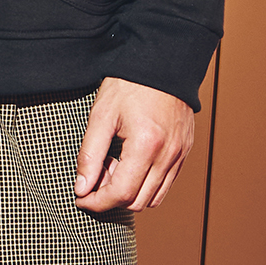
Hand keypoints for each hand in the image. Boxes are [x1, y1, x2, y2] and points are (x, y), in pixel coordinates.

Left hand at [74, 78, 193, 214]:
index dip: (96, 202)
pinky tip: (131, 163)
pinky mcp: (184, 151)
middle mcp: (167, 154)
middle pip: (137, 202)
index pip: (120, 194)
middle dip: (111, 198)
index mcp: (146, 145)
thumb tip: (82, 188)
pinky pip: (166, 183)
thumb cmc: (130, 84)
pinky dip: (146, 184)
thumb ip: (89, 155)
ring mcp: (179, 154)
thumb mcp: (101, 116)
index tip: (81, 198)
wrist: (161, 62)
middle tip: (96, 175)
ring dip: (130, 193)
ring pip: (154, 198)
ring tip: (114, 167)